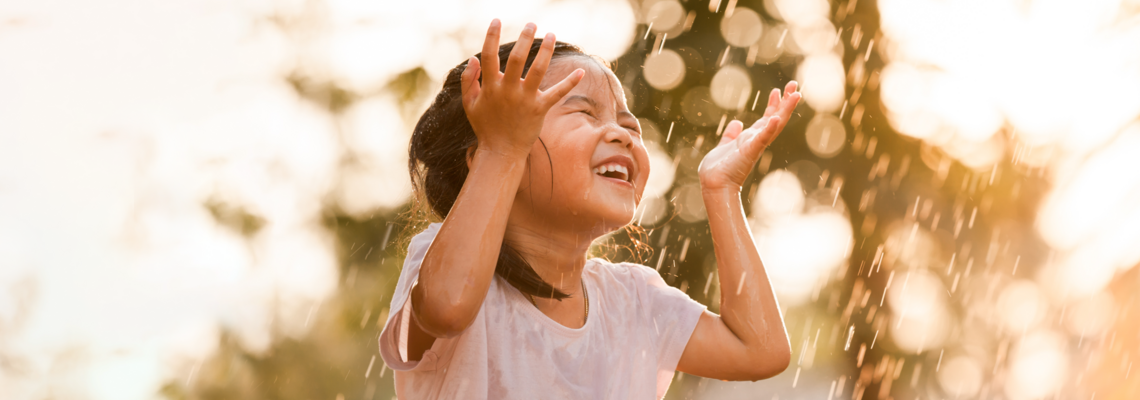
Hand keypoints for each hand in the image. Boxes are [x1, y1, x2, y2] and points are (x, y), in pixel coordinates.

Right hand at [461, 19, 583, 158]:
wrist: (501, 152)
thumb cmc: (485, 127)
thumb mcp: (470, 105)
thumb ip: (469, 81)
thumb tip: (474, 58)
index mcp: (491, 87)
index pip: (489, 56)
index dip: (491, 37)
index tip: (496, 21)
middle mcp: (508, 91)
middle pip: (518, 59)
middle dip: (524, 38)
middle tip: (531, 24)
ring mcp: (525, 100)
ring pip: (538, 70)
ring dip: (545, 51)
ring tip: (551, 35)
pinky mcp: (540, 109)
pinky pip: (557, 94)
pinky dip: (570, 82)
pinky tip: (581, 70)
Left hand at [698, 81, 800, 191]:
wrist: (714, 184)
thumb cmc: (719, 169)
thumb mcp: (725, 145)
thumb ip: (731, 134)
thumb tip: (736, 123)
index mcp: (751, 138)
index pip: (766, 118)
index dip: (773, 104)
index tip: (777, 90)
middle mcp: (757, 140)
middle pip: (776, 117)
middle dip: (785, 101)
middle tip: (794, 84)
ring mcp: (755, 145)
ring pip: (775, 124)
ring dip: (785, 109)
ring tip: (795, 95)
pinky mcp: (750, 151)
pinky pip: (762, 138)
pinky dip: (769, 128)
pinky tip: (775, 118)